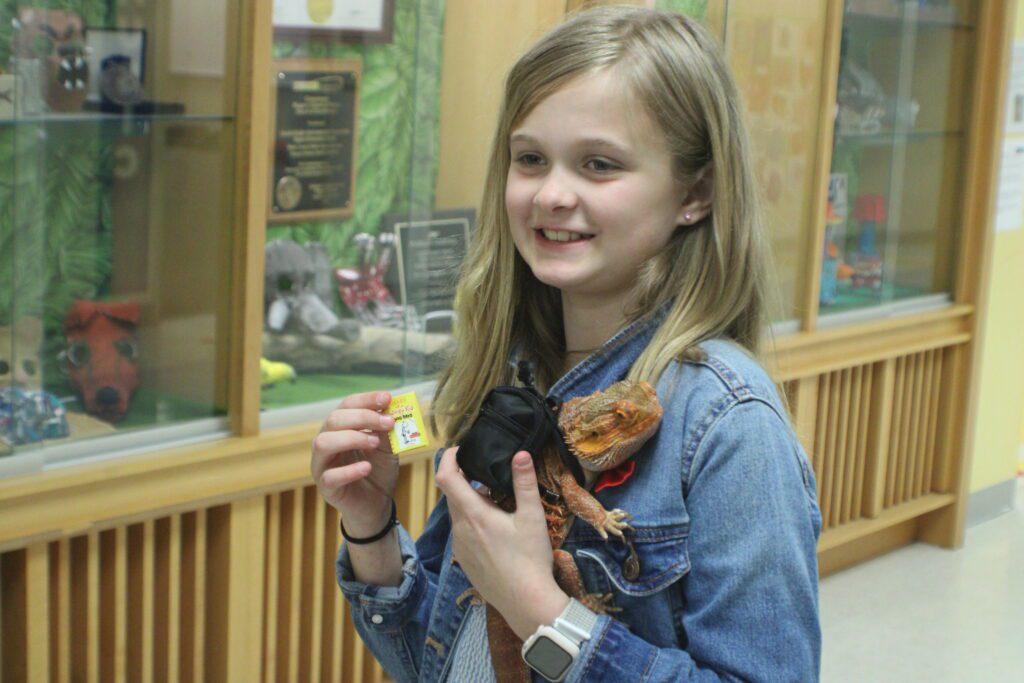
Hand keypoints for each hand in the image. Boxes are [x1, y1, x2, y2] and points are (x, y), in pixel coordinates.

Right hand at [311, 391, 397, 536]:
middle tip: (388, 422)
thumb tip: (390, 409)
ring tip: (375, 443)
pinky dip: (349, 470)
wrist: (377, 505)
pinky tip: (367, 467)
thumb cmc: (378, 471)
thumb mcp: (387, 448)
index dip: (366, 399)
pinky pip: (330, 476)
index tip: (388, 398)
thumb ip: (386, 431)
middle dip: (363, 417)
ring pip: (324, 443)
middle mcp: (326, 441)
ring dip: (352, 438)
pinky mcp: (326, 487)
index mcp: (340, 427)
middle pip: (334, 419)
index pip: (347, 405)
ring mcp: (322, 465)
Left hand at [435, 447, 568, 638]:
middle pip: (452, 495)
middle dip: (465, 480)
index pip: (446, 477)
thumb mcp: (532, 517)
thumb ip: (524, 483)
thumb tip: (521, 453)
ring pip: (458, 515)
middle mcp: (460, 529)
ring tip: (497, 503)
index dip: (449, 458)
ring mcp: (460, 547)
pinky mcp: (464, 561)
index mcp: (473, 514)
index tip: (461, 449)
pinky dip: (473, 522)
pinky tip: (495, 531)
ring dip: (471, 503)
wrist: (525, 602)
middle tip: (487, 473)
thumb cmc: (530, 558)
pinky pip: (462, 533)